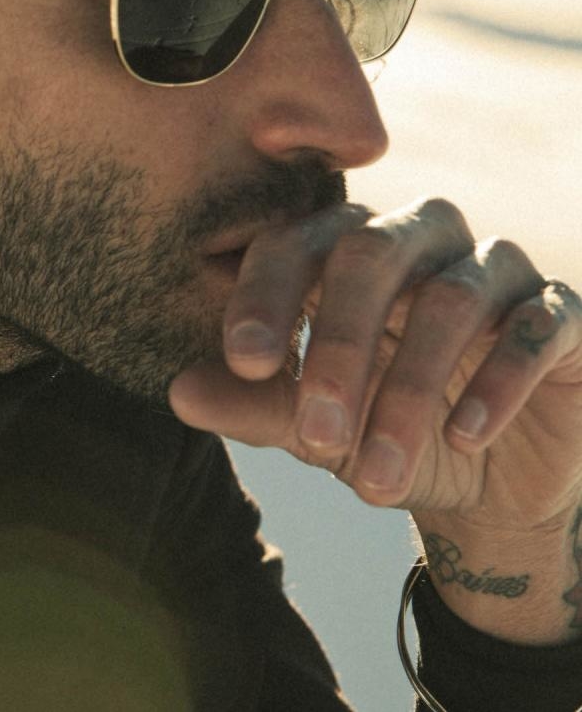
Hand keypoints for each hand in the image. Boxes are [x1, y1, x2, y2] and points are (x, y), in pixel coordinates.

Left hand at [168, 198, 581, 639]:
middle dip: (336, 346)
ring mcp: (492, 269)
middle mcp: (415, 240)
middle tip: (315, 435)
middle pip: (368, 256)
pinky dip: (499, 379)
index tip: (243, 363)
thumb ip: (251, 403)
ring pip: (451, 298)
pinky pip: (537, 324)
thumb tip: (178, 392)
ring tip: (373, 477)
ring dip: (408, 392)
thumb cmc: (379, 432)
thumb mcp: (312, 426)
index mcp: (341, 252)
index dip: (263, 296)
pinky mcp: (558, 312)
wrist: (481, 481)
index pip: (292, 245)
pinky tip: (464, 436)